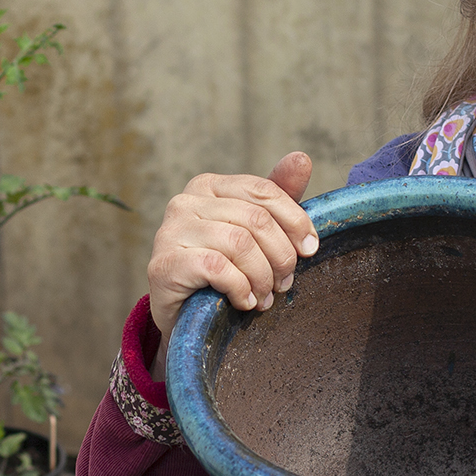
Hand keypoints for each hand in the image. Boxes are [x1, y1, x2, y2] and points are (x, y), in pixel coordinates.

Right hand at [146, 152, 317, 335]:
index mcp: (208, 186)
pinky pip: (218, 268)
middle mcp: (185, 201)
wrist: (181, 317)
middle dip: (281, 255)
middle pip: (255, 219)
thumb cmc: (219, 272)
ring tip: (265, 297)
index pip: (263, 190)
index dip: (295, 220)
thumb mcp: (251, 233)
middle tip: (285, 282)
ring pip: (239, 243)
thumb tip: (302, 159)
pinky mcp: (165, 263)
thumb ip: (275, 199)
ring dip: (262, 277)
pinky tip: (245, 301)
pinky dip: (241, 288)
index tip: (310, 249)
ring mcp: (171, 231)